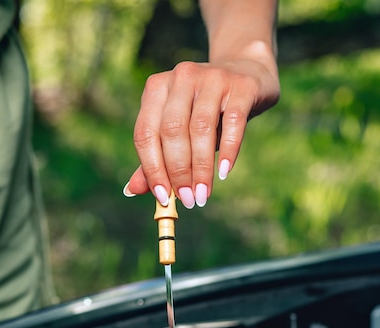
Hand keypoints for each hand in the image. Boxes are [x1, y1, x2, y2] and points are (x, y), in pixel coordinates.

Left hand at [124, 57, 279, 208]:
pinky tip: (224, 172)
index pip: (145, 133)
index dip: (152, 169)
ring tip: (204, 194)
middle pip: (172, 131)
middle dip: (178, 171)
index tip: (163, 198)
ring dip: (201, 168)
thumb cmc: (208, 110)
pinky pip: (232, 122)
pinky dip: (228, 151)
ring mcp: (212, 77)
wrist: (248, 74)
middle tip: (188, 200)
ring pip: (201, 129)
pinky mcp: (240, 85)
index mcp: (157, 88)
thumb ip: (156, 157)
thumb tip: (132, 190)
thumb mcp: (180, 130)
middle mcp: (181, 77)